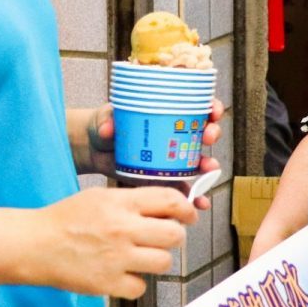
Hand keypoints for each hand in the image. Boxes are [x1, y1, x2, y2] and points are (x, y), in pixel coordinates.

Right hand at [24, 185, 195, 298]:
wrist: (36, 245)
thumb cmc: (65, 219)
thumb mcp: (99, 197)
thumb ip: (132, 201)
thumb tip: (167, 207)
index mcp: (121, 203)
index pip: (170, 201)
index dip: (186, 209)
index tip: (188, 216)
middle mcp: (123, 229)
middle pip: (174, 235)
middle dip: (175, 237)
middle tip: (165, 239)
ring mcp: (117, 258)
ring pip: (163, 262)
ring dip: (156, 260)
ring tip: (141, 257)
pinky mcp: (109, 283)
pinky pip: (140, 287)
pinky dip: (134, 283)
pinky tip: (122, 274)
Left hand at [86, 100, 224, 208]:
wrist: (95, 150)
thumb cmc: (105, 125)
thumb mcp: (106, 118)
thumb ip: (107, 121)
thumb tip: (107, 129)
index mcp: (167, 114)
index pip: (197, 105)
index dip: (210, 107)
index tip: (212, 111)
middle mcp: (175, 135)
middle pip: (204, 132)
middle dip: (212, 133)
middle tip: (207, 136)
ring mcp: (172, 158)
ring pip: (199, 160)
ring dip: (209, 164)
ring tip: (210, 168)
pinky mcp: (165, 178)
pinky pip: (185, 188)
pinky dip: (195, 195)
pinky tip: (201, 201)